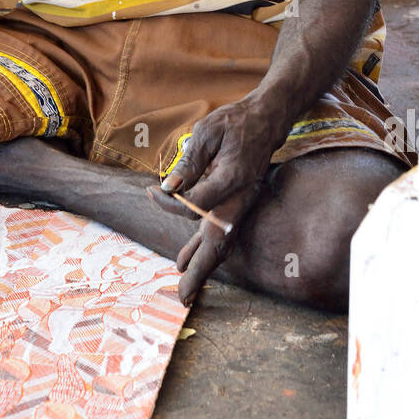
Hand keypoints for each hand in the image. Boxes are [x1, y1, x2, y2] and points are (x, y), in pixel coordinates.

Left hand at [150, 93, 287, 303]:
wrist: (266, 121)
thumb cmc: (234, 123)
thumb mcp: (207, 132)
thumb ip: (189, 162)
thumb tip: (170, 188)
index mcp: (232, 179)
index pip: (194, 205)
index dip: (169, 202)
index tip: (152, 191)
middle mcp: (240, 198)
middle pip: (219, 242)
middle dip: (200, 271)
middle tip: (183, 296)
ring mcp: (242, 204)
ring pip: (223, 243)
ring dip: (203, 266)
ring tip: (185, 289)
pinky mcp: (238, 204)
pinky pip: (222, 233)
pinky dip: (206, 248)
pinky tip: (188, 260)